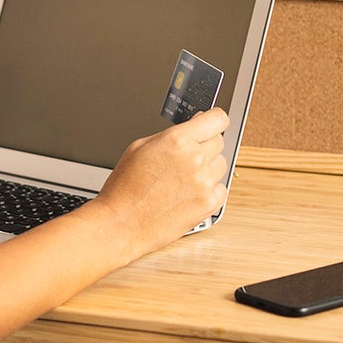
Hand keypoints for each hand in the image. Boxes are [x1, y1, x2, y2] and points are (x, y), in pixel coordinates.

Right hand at [85, 107, 229, 264]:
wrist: (121, 223)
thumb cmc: (125, 188)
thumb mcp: (140, 147)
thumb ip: (171, 135)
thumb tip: (192, 127)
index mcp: (177, 140)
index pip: (217, 119)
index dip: (213, 121)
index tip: (211, 124)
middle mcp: (194, 159)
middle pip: (219, 142)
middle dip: (205, 146)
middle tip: (186, 158)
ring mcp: (204, 182)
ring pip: (220, 165)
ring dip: (208, 169)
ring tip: (183, 179)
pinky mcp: (208, 204)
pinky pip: (220, 189)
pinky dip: (209, 191)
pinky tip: (189, 193)